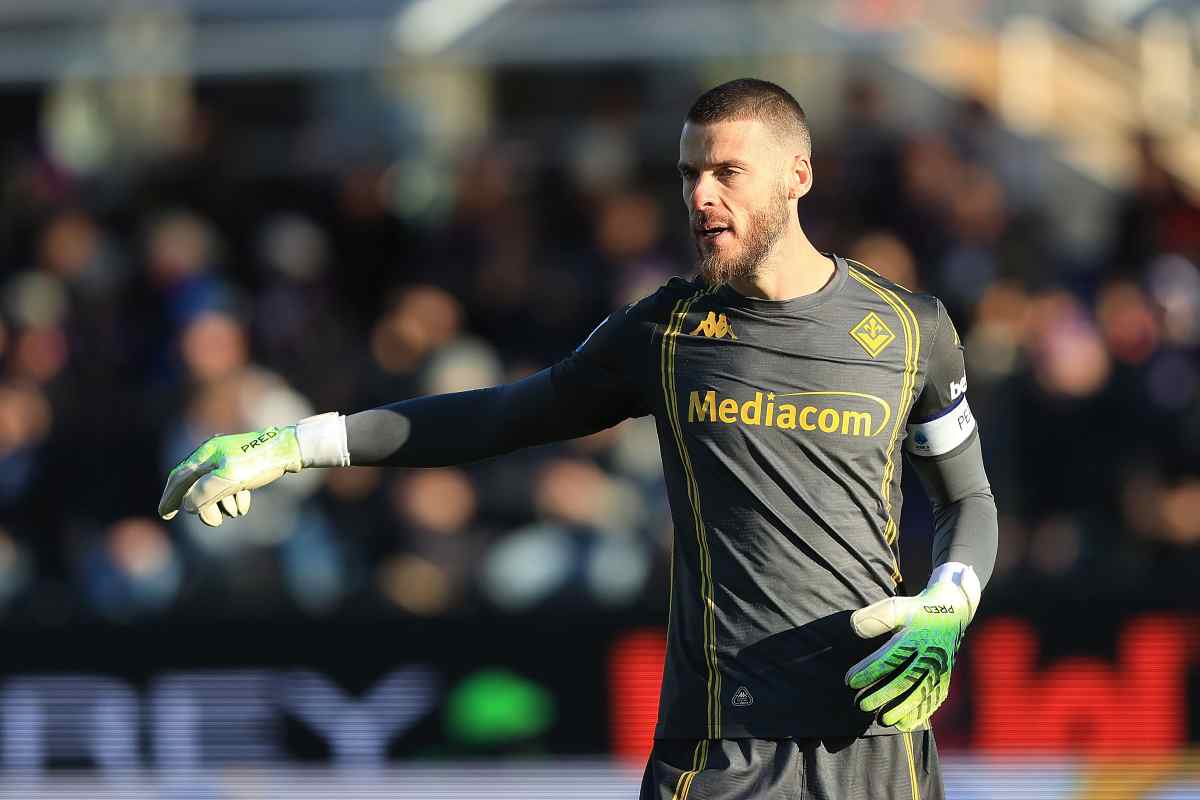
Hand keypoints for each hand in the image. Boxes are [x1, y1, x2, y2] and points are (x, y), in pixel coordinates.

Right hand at [158, 426, 301, 526]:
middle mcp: (214, 454)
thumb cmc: (259, 462)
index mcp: (206, 453)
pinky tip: (244, 503)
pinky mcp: (242, 466)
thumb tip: (188, 506)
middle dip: (205, 506)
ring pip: (215, 489)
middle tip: (215, 522)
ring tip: (237, 510)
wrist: (290, 450)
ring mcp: (228, 460)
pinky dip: (235, 497)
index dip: (170, 497)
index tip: (164, 514)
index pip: (180, 477)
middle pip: (197, 486)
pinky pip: (230, 486)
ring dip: (223, 503)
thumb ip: (205, 493)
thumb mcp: (229, 479)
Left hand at [845, 563, 979, 730]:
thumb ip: (876, 617)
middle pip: (906, 680)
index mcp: (917, 636)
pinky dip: (920, 714)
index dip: (869, 671)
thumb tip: (854, 628)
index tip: (849, 681)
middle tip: (861, 706)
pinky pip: (935, 700)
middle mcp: (931, 654)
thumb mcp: (897, 606)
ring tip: (882, 720)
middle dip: (883, 695)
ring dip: (902, 710)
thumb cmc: (918, 609)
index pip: (889, 657)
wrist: (954, 610)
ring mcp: (941, 668)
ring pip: (922, 694)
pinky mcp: (946, 677)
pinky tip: (904, 724)